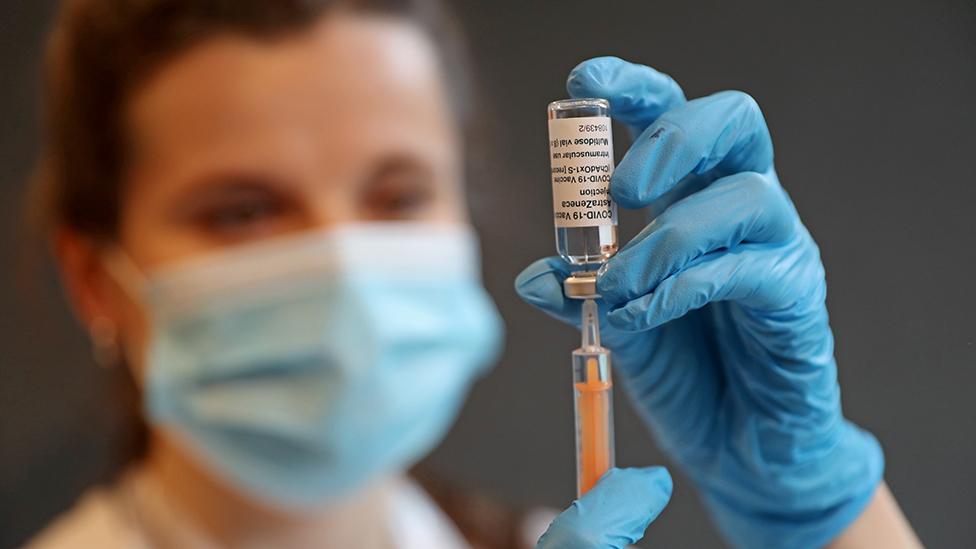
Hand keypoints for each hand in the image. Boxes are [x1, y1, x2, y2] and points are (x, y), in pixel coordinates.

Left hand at [517, 57, 883, 548]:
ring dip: (665, 238)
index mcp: (695, 200)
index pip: (675, 118)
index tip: (585, 81)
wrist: (738, 448)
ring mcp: (779, 249)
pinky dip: (682, 287)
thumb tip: (531, 274)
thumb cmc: (686, 375)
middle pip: (734, 123)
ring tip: (616, 286)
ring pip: (746, 196)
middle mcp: (742, 211)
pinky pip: (748, 271)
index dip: (636, 90)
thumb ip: (580, 295)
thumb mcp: (618, 327)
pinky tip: (641, 315)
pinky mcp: (797, 298)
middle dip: (671, 138)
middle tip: (617, 187)